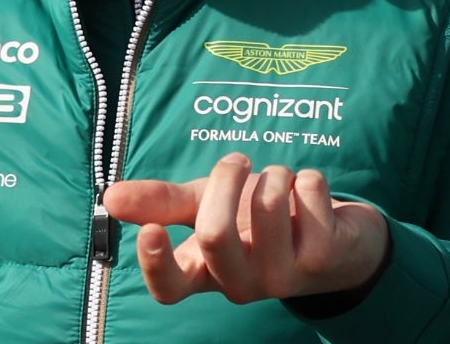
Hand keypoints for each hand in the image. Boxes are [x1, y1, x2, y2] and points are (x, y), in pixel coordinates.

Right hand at [103, 152, 388, 304]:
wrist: (340, 240)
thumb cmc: (262, 220)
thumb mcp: (210, 207)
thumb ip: (163, 203)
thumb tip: (109, 196)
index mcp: (205, 273)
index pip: (170, 289)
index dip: (155, 266)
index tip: (149, 230)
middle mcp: (240, 284)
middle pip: (215, 234)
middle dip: (225, 180)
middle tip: (238, 160)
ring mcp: (283, 277)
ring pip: (267, 206)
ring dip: (275, 175)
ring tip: (281, 181)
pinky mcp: (322, 258)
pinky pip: (308, 195)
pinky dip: (308, 179)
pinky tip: (311, 195)